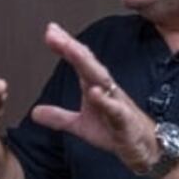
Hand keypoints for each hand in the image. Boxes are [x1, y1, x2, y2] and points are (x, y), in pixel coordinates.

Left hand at [32, 23, 157, 172]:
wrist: (143, 147)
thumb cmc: (115, 130)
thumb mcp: (80, 125)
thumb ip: (59, 117)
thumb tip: (35, 112)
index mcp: (95, 86)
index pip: (79, 61)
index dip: (65, 46)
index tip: (50, 31)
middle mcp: (106, 89)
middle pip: (87, 63)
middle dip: (71, 47)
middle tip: (54, 33)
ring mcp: (116, 102)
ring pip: (101, 78)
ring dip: (86, 63)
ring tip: (70, 49)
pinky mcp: (125, 120)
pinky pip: (115, 108)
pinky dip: (105, 100)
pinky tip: (94, 91)